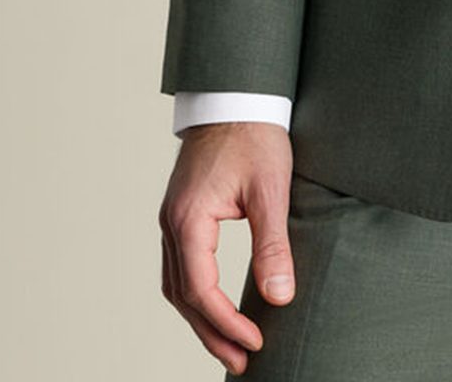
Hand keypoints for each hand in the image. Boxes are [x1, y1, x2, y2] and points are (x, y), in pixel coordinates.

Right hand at [159, 120, 295, 373]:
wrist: (235, 97)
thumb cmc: (255, 136)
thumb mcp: (271, 190)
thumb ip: (273, 246)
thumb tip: (279, 297)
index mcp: (189, 219)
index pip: (201, 290)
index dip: (226, 323)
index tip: (254, 343)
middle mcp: (172, 224)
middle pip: (183, 296)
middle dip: (212, 332)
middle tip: (243, 361)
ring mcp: (172, 219)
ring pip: (177, 285)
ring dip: (201, 318)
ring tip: (231, 344)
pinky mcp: (181, 214)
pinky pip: (180, 267)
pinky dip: (196, 295)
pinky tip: (216, 306)